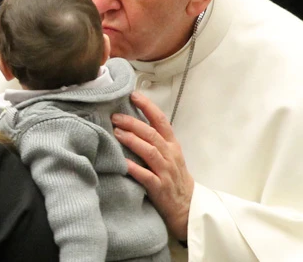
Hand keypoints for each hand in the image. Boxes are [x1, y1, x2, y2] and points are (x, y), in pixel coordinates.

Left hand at [112, 92, 193, 240]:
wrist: (187, 207)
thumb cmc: (175, 178)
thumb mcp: (170, 155)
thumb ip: (155, 140)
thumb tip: (132, 121)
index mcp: (172, 145)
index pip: (161, 121)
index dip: (148, 107)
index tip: (134, 95)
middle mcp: (170, 156)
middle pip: (152, 134)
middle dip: (133, 123)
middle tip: (115, 116)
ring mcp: (165, 172)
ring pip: (150, 152)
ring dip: (133, 140)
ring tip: (117, 132)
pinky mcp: (159, 188)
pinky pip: (146, 176)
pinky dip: (134, 168)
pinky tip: (123, 162)